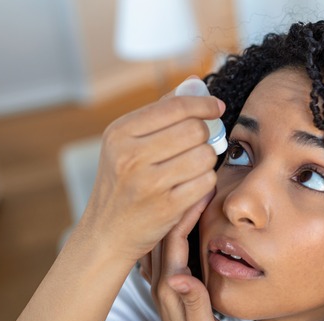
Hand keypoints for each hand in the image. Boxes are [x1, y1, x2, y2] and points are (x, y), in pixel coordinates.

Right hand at [76, 84, 223, 261]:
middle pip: (194, 130)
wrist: (107, 233)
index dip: (203, 104)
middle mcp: (130, 155)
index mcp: (120, 133)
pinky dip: (205, 182)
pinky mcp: (166, 207)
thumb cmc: (123, 183)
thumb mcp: (127, 143)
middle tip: (200, 144)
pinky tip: (193, 185)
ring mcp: (148, 183)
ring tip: (193, 166)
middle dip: (204, 135)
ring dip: (206, 160)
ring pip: (204, 155)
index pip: (175, 106)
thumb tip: (195, 83)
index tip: (216, 107)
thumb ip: (160, 112)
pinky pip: (206, 182)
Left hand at [151, 191, 236, 320]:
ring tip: (186, 187)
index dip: (186, 209)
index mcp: (172, 288)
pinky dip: (176, 229)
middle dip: (178, 200)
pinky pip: (169, 250)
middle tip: (192, 175)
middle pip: (165, 232)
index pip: (175, 239)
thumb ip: (194, 305)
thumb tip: (180, 278)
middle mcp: (164, 282)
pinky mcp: (172, 288)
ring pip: (164, 238)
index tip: (201, 184)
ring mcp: (166, 284)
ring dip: (175, 211)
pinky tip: (182, 218)